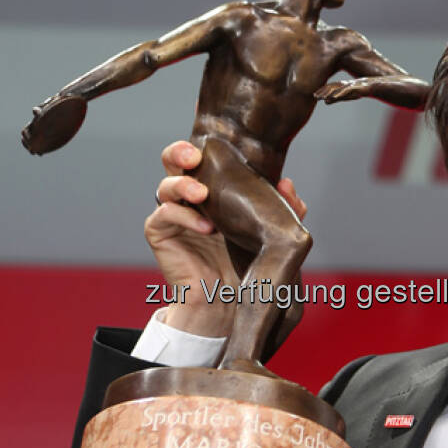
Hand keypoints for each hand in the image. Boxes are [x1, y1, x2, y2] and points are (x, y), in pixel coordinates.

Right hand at [145, 141, 306, 337]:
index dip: (207, 147)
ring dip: (182, 185)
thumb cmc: (247, 263)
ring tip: (201, 194)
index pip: (204, 157)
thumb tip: (287, 184)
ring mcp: (173, 213)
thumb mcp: (269, 232)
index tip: (220, 147)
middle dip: (180, 152)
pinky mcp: (160, 233)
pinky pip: (162, 214)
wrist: (228, 300)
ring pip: (165, 186)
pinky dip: (183, 216)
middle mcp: (189, 196)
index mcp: (213, 187)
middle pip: (172, 160)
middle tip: (194, 157)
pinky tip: (205, 227)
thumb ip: (282, 209)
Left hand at [314, 79, 366, 103]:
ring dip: (329, 93)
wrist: (371, 86)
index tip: (314, 95)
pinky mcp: (354, 87)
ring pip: (337, 88)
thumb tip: (325, 102)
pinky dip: (340, 93)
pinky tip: (334, 97)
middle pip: (331, 87)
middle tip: (315, 96)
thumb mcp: (345, 96)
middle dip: (323, 91)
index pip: (328, 87)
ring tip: (323, 98)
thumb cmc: (357, 90)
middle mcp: (343, 84)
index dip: (321, 90)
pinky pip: (346, 90)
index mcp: (340, 85)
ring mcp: (348, 85)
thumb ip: (335, 98)